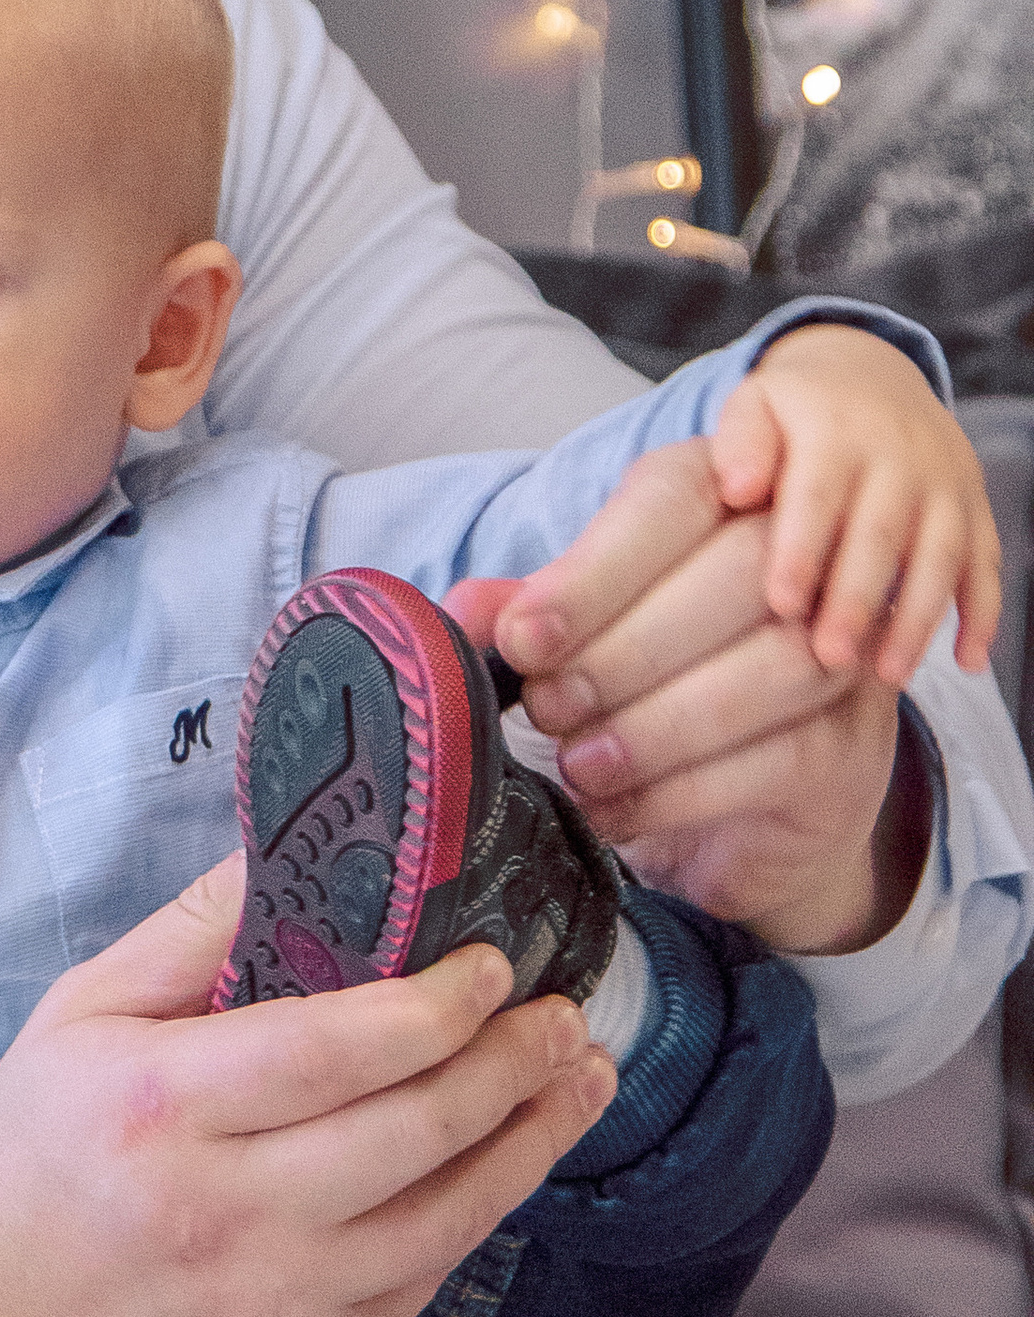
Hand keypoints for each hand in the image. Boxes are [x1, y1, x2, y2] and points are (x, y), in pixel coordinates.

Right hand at [0, 855, 612, 1316]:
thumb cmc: (21, 1171)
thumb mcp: (74, 1022)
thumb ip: (188, 937)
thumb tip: (286, 851)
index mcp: (159, 1107)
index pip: (337, 1047)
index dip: (438, 1004)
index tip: (492, 966)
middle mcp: (225, 1209)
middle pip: (415, 1130)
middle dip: (512, 1064)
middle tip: (564, 1015)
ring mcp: (271, 1301)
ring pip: (445, 1218)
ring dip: (530, 1142)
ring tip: (577, 1080)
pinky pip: (416, 1285)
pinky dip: (470, 1219)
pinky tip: (496, 1168)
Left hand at [450, 440, 927, 954]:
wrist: (741, 816)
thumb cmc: (651, 694)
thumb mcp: (582, 641)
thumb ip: (532, 614)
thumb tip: (463, 608)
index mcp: (725, 502)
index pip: (674, 500)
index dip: (594, 571)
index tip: (523, 640)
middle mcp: (804, 563)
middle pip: (737, 571)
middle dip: (621, 649)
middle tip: (548, 710)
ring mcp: (845, 655)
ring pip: (772, 664)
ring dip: (653, 724)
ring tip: (578, 764)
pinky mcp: (852, 749)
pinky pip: (779, 757)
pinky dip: (678, 790)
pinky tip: (613, 811)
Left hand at [707, 322, 999, 681]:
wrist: (873, 373)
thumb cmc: (795, 409)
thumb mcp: (758, 403)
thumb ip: (741, 441)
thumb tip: (738, 487)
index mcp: (837, 433)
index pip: (818, 495)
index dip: (803, 550)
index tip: (781, 603)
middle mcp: (901, 457)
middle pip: (882, 533)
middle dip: (858, 598)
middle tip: (829, 657)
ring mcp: (945, 485)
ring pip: (941, 555)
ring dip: (920, 617)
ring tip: (890, 675)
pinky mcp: (975, 508)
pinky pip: (987, 563)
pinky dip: (983, 613)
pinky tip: (969, 661)